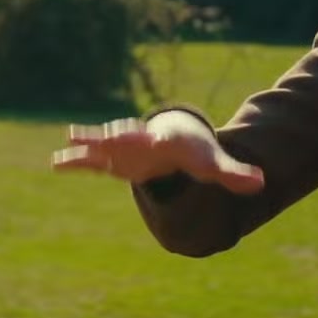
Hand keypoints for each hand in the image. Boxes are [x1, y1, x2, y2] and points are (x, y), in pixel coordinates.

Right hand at [51, 117, 264, 193]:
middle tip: (105, 133)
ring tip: (69, 138)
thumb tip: (262, 184)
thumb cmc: (194, 153)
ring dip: (88, 141)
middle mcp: (141, 139)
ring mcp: (123, 147)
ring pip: (103, 143)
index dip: (160, 140)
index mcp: (168, 140)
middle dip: (117, 134)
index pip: (165, 139)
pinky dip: (74, 160)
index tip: (154, 140)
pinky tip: (55, 162)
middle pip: (128, 135)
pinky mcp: (111, 159)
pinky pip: (90, 160)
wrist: (174, 138)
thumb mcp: (213, 164)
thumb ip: (234, 174)